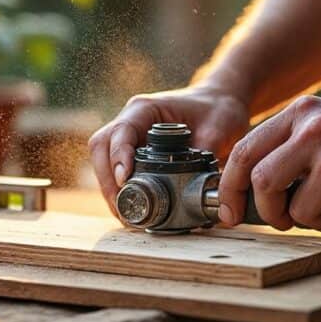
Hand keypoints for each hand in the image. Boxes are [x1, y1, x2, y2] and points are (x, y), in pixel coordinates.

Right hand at [89, 86, 249, 212]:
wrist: (219, 105)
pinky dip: (119, 191)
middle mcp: (131, 120)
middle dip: (107, 180)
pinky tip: (131, 209)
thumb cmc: (217, 110)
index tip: (125, 180)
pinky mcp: (133, 152)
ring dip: (110, 189)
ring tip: (126, 215)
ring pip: (103, 161)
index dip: (119, 156)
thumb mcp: (219, 129)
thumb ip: (206, 152)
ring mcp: (129, 136)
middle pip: (101, 147)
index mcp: (145, 109)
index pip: (121, 130)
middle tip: (123, 208)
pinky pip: (114, 170)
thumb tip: (197, 185)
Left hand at [217, 95, 320, 238]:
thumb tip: (251, 190)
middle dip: (269, 212)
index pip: (244, 152)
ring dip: (318, 221)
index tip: (231, 213)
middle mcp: (314, 131)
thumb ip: (290, 145)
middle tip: (286, 219)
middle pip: (263, 183)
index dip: (231, 188)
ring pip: (300, 212)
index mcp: (300, 114)